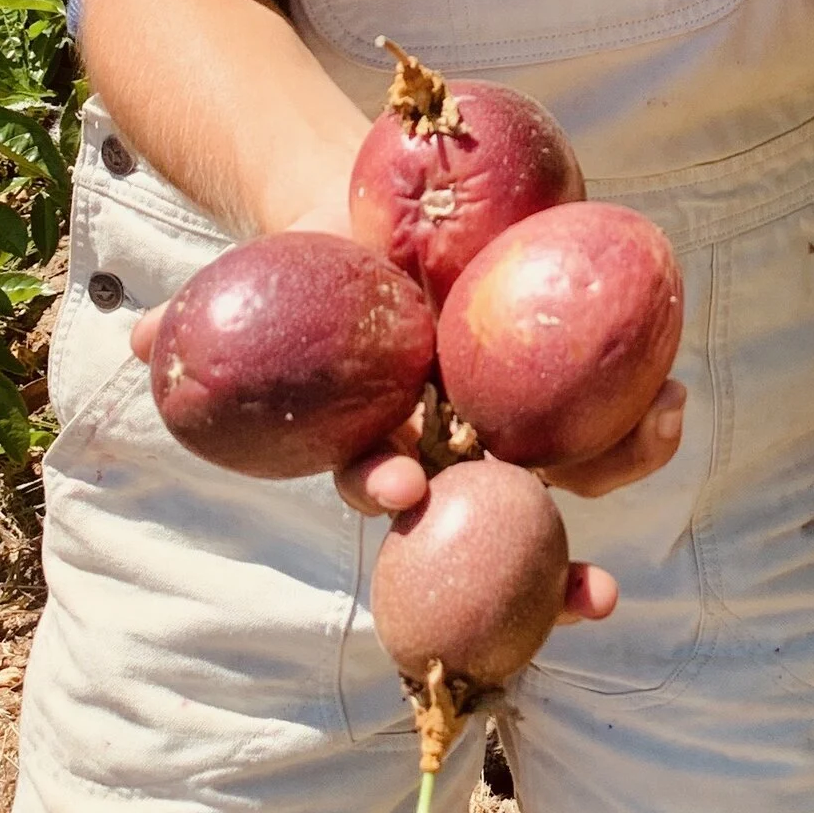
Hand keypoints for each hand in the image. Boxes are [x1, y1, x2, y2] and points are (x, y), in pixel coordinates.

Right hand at [130, 284, 681, 630]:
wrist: (382, 217)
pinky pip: (608, 404)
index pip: (385, 486)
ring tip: (665, 439)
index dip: (392, 494)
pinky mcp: (561, 374)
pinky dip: (642, 412)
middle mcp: (460, 450)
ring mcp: (517, 419)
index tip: (403, 487)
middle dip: (553, 579)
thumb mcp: (257, 291)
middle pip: (505, 531)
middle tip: (594, 595)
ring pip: (577, 471)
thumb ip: (200, 325)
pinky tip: (675, 396)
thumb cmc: (313, 265)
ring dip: (625, 467)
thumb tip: (138, 341)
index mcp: (386, 438)